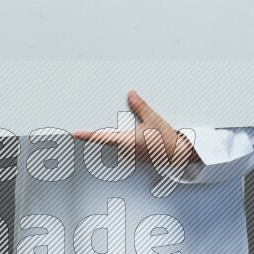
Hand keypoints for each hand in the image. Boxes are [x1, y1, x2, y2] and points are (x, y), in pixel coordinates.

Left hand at [72, 89, 200, 167]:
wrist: (179, 155)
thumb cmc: (167, 141)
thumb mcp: (153, 119)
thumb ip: (140, 107)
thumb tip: (131, 95)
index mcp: (126, 141)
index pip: (101, 138)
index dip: (86, 136)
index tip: (75, 134)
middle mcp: (125, 151)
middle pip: (104, 143)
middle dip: (94, 137)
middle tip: (80, 134)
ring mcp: (129, 156)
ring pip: (112, 147)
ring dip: (106, 141)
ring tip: (98, 136)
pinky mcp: (135, 157)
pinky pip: (121, 150)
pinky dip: (116, 144)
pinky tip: (120, 139)